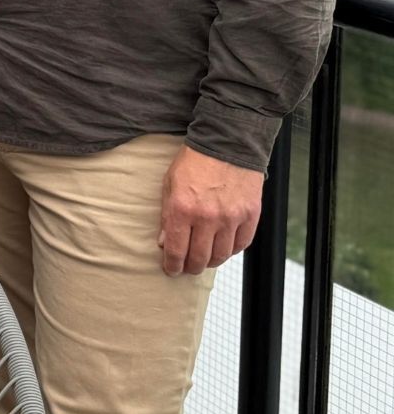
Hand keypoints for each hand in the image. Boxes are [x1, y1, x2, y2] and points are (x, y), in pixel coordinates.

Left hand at [158, 145, 263, 274]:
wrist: (226, 144)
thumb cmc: (193, 163)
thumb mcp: (169, 184)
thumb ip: (166, 215)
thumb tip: (163, 243)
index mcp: (182, 209)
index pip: (176, 250)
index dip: (172, 265)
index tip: (171, 270)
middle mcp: (207, 217)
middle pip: (199, 258)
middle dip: (190, 267)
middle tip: (187, 268)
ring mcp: (231, 218)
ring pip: (221, 255)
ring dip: (211, 261)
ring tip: (204, 259)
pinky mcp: (250, 216)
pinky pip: (241, 244)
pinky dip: (231, 250)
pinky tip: (223, 247)